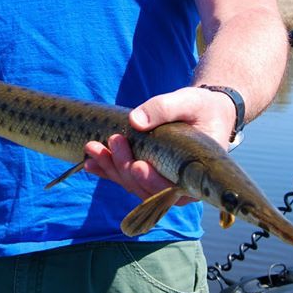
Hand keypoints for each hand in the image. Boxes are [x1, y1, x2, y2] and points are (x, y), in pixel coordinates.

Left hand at [84, 86, 235, 200]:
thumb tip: (135, 122)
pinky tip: (90, 162)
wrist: (202, 112)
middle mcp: (178, 187)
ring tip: (93, 148)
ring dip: (110, 168)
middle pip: (146, 189)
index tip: (136, 165)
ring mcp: (160, 183)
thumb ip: (164, 109)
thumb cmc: (202, 108)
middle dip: (124, 167)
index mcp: (196, 177)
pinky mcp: (146, 175)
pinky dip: (106, 170)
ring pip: (131, 184)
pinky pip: (124, 177)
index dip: (152, 182)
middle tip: (114, 139)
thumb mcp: (188, 102)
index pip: (172, 190)